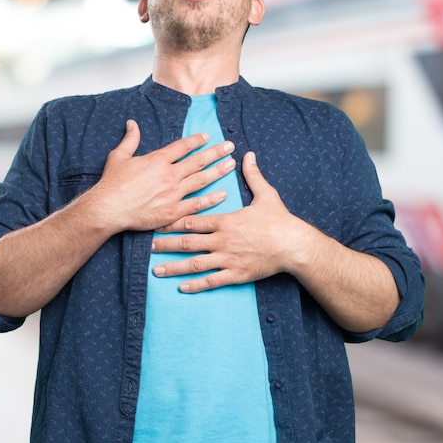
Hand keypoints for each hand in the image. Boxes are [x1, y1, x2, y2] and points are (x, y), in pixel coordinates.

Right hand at [90, 119, 235, 232]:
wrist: (108, 208)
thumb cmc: (111, 183)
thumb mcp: (118, 156)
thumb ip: (130, 140)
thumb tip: (132, 123)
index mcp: (157, 160)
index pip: (182, 146)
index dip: (196, 140)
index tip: (207, 136)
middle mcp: (169, 174)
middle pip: (198, 161)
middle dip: (216, 152)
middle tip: (230, 146)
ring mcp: (173, 193)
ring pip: (201, 179)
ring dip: (218, 171)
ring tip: (231, 164)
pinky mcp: (173, 211)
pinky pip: (197, 204)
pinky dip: (211, 199)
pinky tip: (223, 194)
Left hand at [151, 151, 304, 291]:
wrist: (294, 246)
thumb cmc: (280, 220)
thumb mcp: (266, 194)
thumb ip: (253, 175)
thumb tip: (249, 155)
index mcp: (225, 221)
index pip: (192, 221)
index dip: (172, 222)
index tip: (156, 222)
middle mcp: (222, 241)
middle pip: (187, 243)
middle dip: (165, 244)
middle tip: (147, 246)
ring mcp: (228, 259)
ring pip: (195, 264)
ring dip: (174, 267)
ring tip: (156, 270)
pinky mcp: (237, 274)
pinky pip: (212, 281)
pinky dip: (196, 285)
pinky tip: (181, 288)